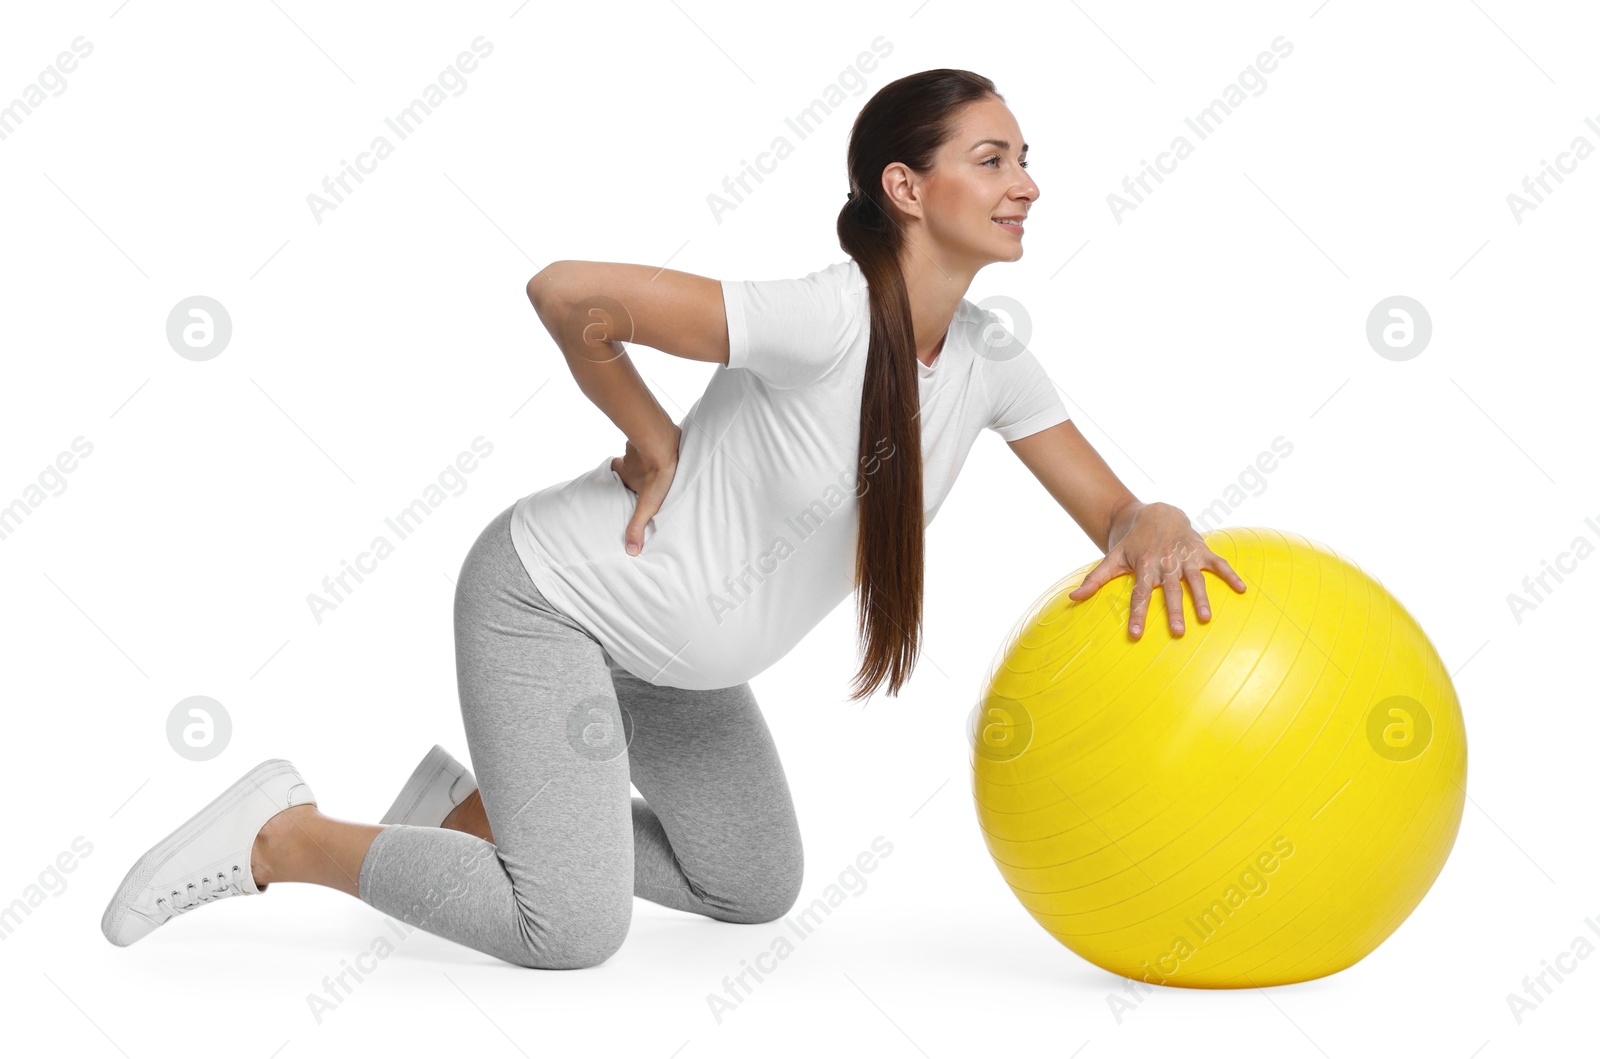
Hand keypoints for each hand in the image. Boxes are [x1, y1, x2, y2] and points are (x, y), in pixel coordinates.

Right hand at [611, 424, 681, 555]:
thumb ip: (638, 526)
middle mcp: (628, 459)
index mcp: (624, 473)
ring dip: (646, 454)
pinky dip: (660, 444)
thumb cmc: (657, 474)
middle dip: (630, 465)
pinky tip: (670, 449)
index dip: (617, 476)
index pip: (614, 472)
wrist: (664, 444)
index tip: (622, 480)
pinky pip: (655, 439)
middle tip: (640, 471)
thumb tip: (631, 551)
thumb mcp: (648, 506)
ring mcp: (640, 445)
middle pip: (624, 460)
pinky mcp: (656, 435)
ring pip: (639, 449)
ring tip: (657, 461)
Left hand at [1067, 502, 1246, 638]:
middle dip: (1174, 611)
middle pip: (1170, 590)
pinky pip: (1219, 563)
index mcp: (1144, 565)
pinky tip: (1243, 590)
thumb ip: (1094, 580)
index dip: (1137, 614)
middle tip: (1178, 634)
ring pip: (1195, 579)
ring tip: (1206, 618)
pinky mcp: (1201, 550)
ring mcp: (1185, 556)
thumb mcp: (1112, 558)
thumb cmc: (1133, 542)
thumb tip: (1072, 599)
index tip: (1136, 634)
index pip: (1139, 594)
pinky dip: (1231, 575)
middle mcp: (1166, 562)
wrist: (1155, 513)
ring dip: (1202, 598)